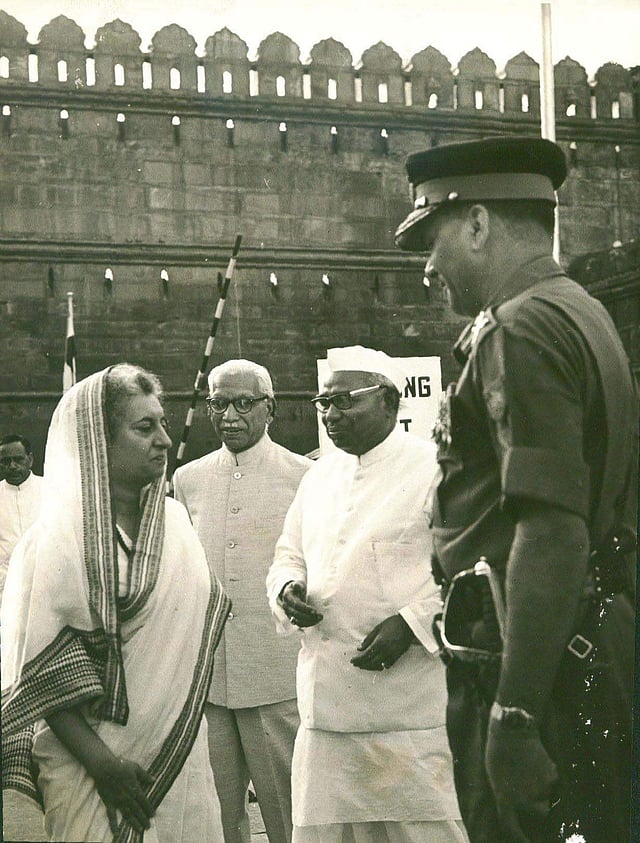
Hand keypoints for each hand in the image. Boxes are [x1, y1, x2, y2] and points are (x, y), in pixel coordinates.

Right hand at [90, 754, 154, 833]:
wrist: (105, 768)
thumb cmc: (121, 766)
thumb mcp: (136, 768)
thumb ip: (145, 776)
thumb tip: (154, 780)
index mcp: (135, 789)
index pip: (144, 802)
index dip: (149, 809)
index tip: (152, 815)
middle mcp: (128, 798)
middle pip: (137, 811)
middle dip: (143, 819)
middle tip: (148, 827)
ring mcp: (118, 802)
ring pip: (128, 815)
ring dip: (134, 823)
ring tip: (139, 830)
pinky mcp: (109, 803)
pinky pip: (112, 816)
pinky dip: (114, 825)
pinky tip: (116, 833)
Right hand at [278, 580, 322, 627]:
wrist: (290, 593)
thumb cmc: (296, 588)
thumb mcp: (297, 584)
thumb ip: (297, 585)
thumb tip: (296, 585)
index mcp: (288, 597)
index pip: (297, 605)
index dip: (306, 609)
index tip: (315, 611)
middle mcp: (287, 607)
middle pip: (297, 615)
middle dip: (309, 617)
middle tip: (320, 616)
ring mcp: (288, 613)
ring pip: (298, 621)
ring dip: (309, 622)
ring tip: (319, 619)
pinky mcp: (292, 618)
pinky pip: (299, 624)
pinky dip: (307, 624)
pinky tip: (315, 621)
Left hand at [350, 614, 415, 670]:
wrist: (408, 624)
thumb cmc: (392, 623)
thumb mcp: (377, 628)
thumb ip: (368, 639)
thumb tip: (359, 648)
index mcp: (379, 643)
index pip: (366, 655)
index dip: (358, 660)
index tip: (352, 661)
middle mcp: (385, 650)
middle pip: (371, 662)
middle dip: (363, 665)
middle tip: (356, 664)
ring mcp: (392, 654)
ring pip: (379, 665)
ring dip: (371, 667)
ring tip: (364, 665)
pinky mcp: (398, 655)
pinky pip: (388, 665)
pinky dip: (382, 666)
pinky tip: (378, 665)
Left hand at [485, 718, 558, 842]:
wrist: (512, 728)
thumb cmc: (498, 753)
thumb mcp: (495, 779)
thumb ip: (507, 799)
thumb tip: (520, 813)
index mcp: (506, 800)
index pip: (512, 830)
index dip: (520, 840)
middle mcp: (525, 800)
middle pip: (539, 814)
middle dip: (537, 808)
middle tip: (527, 788)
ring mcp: (541, 789)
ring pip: (547, 799)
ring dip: (542, 792)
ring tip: (529, 771)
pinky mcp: (552, 777)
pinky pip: (552, 784)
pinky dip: (547, 778)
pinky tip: (537, 763)